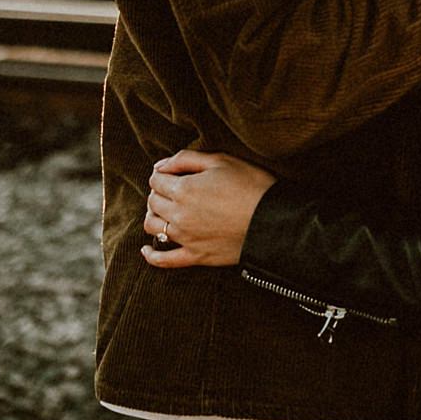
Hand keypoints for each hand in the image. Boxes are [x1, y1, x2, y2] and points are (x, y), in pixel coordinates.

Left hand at [142, 149, 277, 268]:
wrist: (273, 221)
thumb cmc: (251, 185)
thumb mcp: (221, 160)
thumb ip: (186, 159)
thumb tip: (160, 165)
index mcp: (184, 189)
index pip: (156, 180)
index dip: (162, 174)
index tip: (173, 174)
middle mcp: (178, 215)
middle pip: (152, 202)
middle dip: (157, 193)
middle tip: (172, 190)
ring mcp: (185, 238)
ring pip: (153, 227)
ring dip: (153, 217)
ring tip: (164, 212)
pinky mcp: (196, 256)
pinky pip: (164, 260)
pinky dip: (151, 256)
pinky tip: (147, 250)